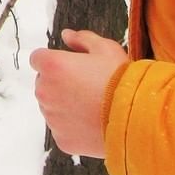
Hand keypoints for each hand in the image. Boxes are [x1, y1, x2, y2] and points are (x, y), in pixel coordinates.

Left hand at [30, 29, 128, 158]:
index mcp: (52, 66)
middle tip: (87, 86)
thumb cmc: (121, 79)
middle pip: (43, 84)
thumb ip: (81, 39)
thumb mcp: (106, 49)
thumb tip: (66, 35)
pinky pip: (62, 129)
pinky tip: (94, 123)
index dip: (53, 61)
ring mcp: (51, 118)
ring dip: (65, 105)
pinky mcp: (61, 139)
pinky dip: (73, 127)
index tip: (70, 66)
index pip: (37, 59)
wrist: (136, 118)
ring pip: (52, 108)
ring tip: (93, 106)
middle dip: (59, 84)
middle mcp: (45, 91)